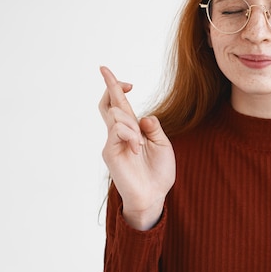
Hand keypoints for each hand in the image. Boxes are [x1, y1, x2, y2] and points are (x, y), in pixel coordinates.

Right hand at [98, 66, 175, 229]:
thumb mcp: (162, 144)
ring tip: (141, 143)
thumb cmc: (158, 172)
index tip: (125, 81)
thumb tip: (144, 116)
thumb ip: (153, 128)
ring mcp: (113, 142)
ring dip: (131, 124)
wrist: (153, 195)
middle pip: (108, 104)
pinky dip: (130, 135)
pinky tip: (138, 147)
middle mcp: (119, 134)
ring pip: (116, 116)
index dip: (116, 88)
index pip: (119, 105)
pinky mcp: (110, 152)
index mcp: (132, 130)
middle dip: (111, 86)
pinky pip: (117, 131)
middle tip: (114, 76)